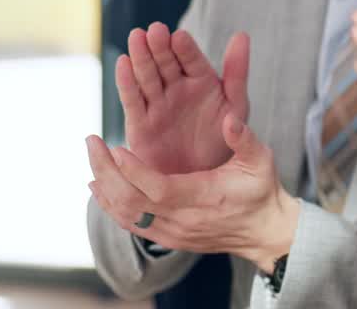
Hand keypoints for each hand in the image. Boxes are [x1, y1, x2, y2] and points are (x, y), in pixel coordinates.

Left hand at [86, 114, 298, 273]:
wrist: (263, 232)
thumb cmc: (262, 191)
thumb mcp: (260, 160)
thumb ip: (244, 138)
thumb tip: (229, 118)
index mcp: (204, 197)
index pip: (159, 189)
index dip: (133, 171)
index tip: (115, 148)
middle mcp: (183, 219)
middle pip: (132, 202)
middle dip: (106, 172)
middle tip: (92, 143)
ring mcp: (173, 232)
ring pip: (126, 216)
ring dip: (103, 188)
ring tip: (92, 159)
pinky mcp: (168, 238)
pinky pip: (131, 225)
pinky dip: (110, 206)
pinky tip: (99, 188)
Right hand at [118, 23, 249, 175]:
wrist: (204, 177)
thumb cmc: (223, 139)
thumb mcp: (236, 104)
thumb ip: (237, 72)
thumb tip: (242, 35)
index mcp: (202, 80)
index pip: (192, 60)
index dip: (186, 48)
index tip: (180, 35)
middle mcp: (177, 87)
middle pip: (166, 63)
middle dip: (160, 47)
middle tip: (154, 30)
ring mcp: (157, 103)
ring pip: (147, 77)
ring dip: (141, 57)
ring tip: (136, 37)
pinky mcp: (140, 122)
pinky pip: (133, 100)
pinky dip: (127, 82)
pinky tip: (123, 63)